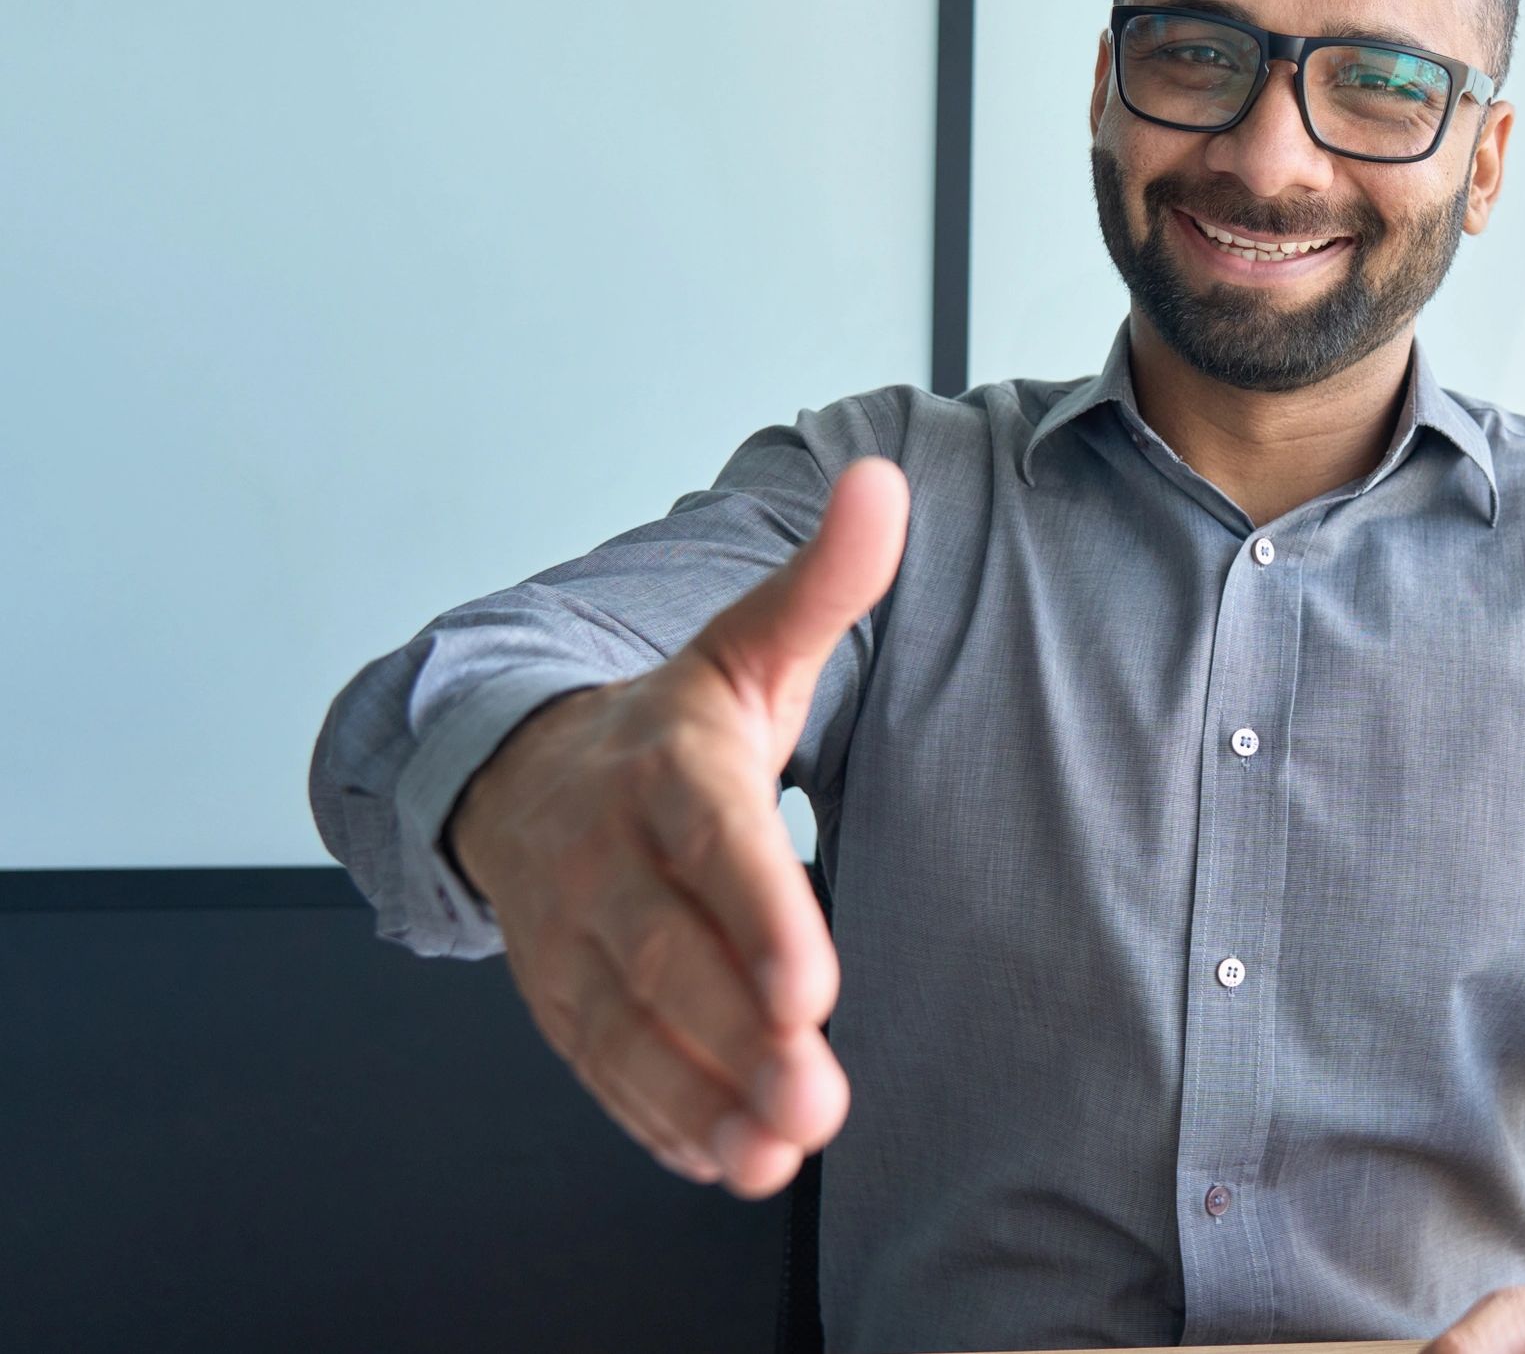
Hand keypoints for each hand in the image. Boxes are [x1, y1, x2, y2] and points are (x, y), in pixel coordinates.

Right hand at [448, 456, 908, 1199]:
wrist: (520, 773)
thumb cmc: (665, 726)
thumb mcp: (742, 645)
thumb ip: (822, 583)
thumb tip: (887, 484)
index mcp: (661, 765)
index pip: (708, 843)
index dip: (755, 914)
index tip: (810, 986)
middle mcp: (601, 857)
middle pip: (661, 956)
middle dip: (734, 1032)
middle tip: (813, 1097)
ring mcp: (568, 939)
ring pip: (624, 1028)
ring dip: (699, 1096)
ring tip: (777, 1151)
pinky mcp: (560, 1003)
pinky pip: (601, 1070)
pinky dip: (657, 1118)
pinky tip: (723, 1157)